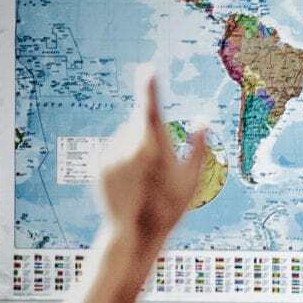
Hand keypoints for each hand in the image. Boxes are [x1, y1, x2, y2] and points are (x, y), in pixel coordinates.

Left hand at [99, 76, 213, 247]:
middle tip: (161, 166)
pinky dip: (123, 158)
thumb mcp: (192, 178)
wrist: (133, 232)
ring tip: (145, 178)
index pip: (150, 109)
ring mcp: (110, 156)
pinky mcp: (99, 165)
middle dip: (151, 134)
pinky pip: (113, 150)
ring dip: (136, 147)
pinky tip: (131, 181)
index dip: (149, 87)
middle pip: (140, 126)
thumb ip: (198, 147)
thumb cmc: (170, 207)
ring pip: (126, 137)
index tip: (148, 69)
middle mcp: (128, 148)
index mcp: (154, 148)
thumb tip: (203, 121)